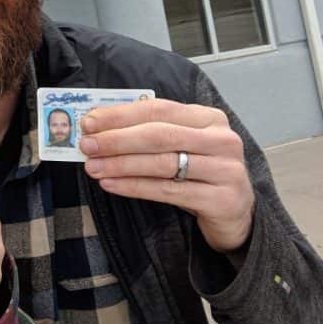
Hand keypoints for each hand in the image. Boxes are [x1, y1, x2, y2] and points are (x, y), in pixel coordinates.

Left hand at [79, 99, 253, 252]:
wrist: (235, 214)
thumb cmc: (199, 173)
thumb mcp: (181, 146)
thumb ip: (149, 132)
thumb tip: (99, 128)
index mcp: (209, 117)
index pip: (158, 109)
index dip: (121, 115)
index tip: (89, 122)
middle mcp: (221, 139)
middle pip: (159, 134)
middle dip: (117, 139)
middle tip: (87, 145)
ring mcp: (225, 170)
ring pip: (162, 163)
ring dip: (121, 164)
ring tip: (93, 167)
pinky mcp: (221, 199)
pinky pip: (168, 191)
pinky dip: (134, 187)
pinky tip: (111, 184)